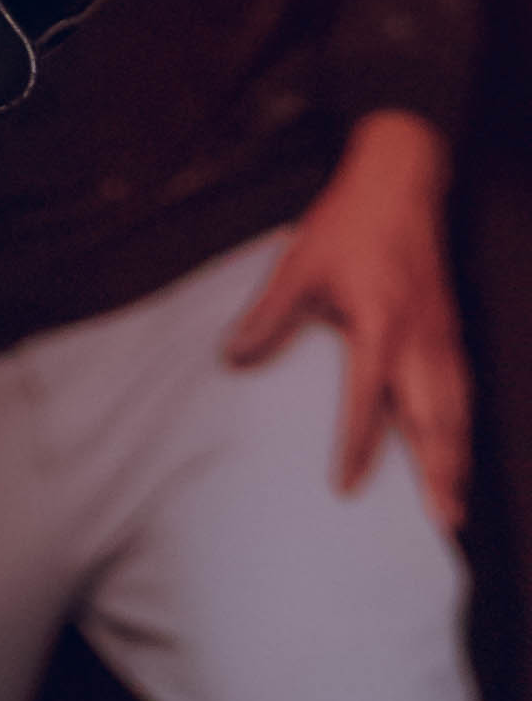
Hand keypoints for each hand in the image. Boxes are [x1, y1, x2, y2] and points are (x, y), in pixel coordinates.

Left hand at [223, 108, 470, 524]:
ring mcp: (443, 335)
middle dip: (439, 473)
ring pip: (458, 410)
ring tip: (456, 507)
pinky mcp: (452, 328)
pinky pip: (465, 389)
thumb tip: (233, 357)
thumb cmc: (350, 221)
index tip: (346, 488)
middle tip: (441, 522)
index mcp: (379, 325)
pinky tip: (461, 451)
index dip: (357, 448)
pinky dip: (467, 427)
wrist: (403, 178)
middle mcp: (419, 338)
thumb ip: (270, 314)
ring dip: (459, 460)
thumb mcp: (298, 262)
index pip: (366, 402)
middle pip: (434, 419)